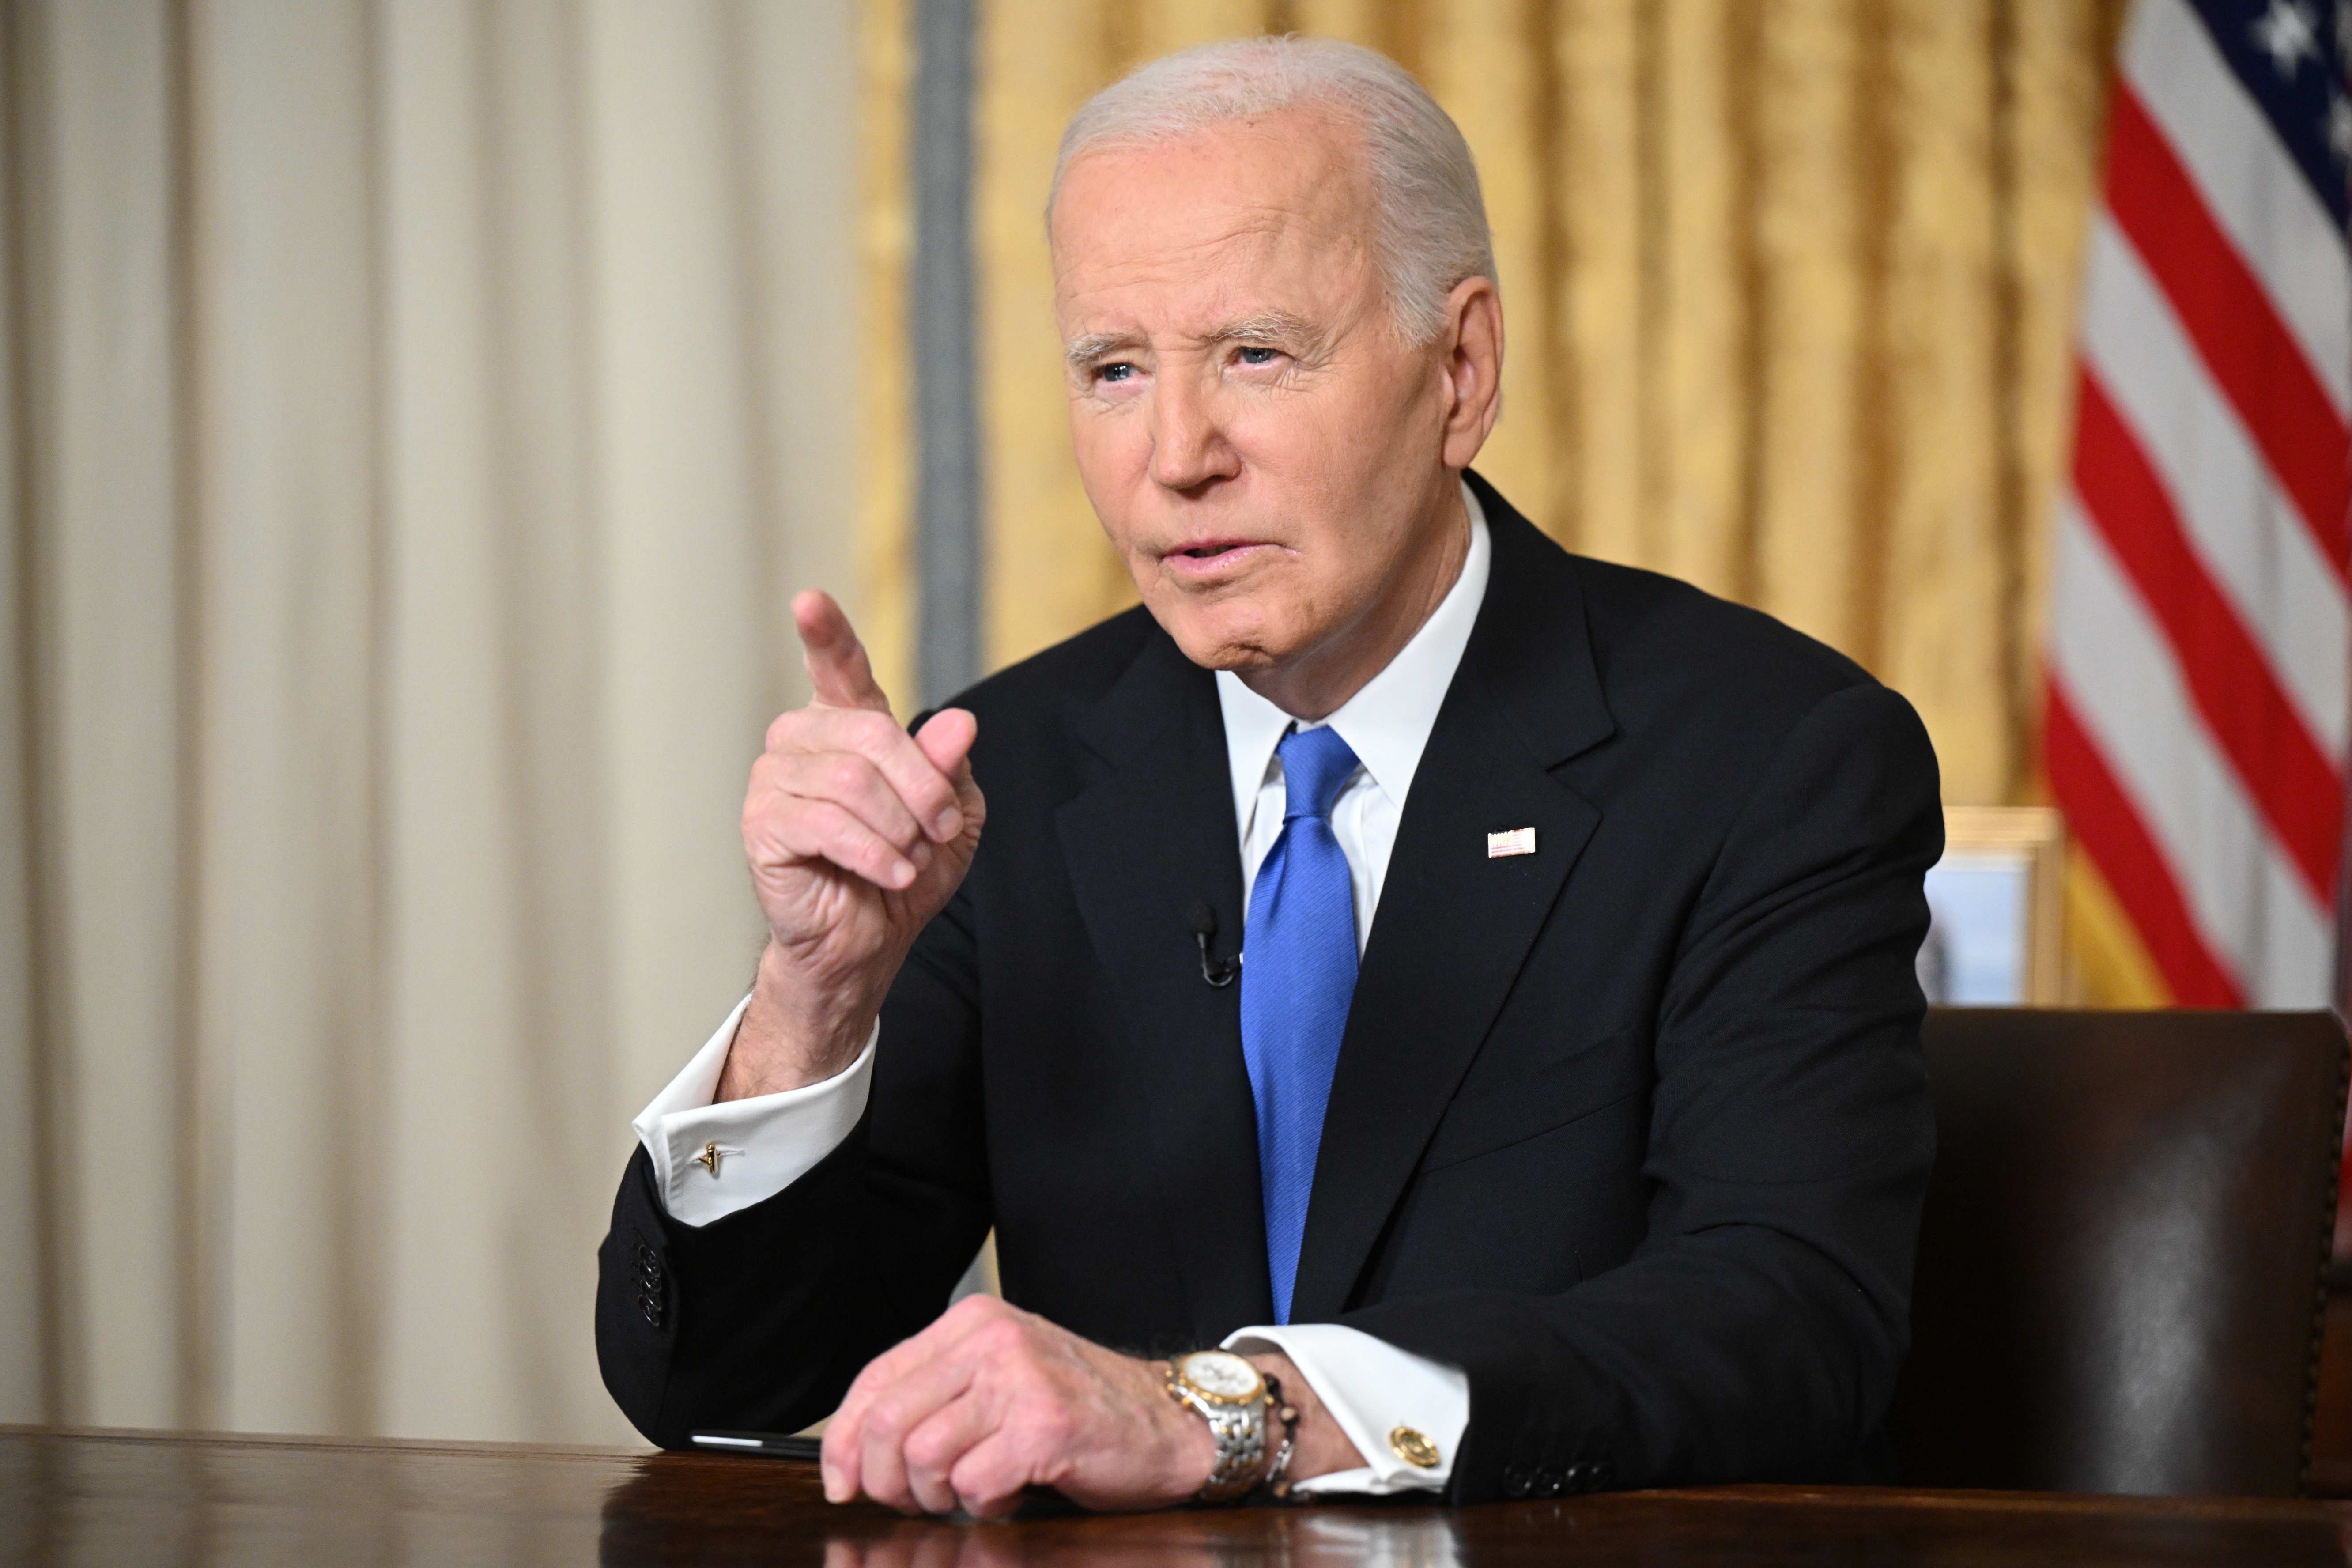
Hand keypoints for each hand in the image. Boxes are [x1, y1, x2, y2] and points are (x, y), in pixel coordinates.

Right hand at [721, 591, 985, 1099]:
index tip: (808, 602)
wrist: (868, 941)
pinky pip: (826, 823)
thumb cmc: (904, 869)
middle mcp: (801, 741)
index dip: (827, 635)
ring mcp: (773, 781)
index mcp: (846, 726)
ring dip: (899, 828)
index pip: (837, 669)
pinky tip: (890, 874)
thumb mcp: (950, 816)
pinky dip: (874, 853)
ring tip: (908, 860)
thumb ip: (950, 768)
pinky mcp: (761, 826)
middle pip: (872, 735)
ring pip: (852, 781)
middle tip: (940, 831)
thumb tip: (956, 723)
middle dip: (922, 788)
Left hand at [821, 1297, 1213, 1516]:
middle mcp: (992, 1339)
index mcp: (972, 1322)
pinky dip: (985, 1504)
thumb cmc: (1078, 1408)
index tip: (841, 1482)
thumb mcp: (998, 1379)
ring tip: (975, 1490)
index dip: (844, 1441)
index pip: (875, 1379)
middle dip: (886, 1481)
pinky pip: (973, 1484)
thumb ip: (935, 1398)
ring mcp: (1019, 1379)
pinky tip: (1013, 1490)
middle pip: (888, 1422)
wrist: (1168, 1421)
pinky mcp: (1043, 1426)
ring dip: (940, 1496)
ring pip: (923, 1457)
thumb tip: (854, 1455)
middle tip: (915, 1501)